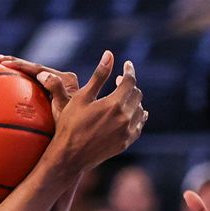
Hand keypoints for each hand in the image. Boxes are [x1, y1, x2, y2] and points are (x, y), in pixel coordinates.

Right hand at [0, 54, 78, 120]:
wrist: (74, 138)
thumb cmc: (68, 126)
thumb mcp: (63, 108)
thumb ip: (56, 89)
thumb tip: (42, 74)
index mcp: (65, 79)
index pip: (39, 69)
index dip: (20, 64)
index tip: (3, 62)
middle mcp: (60, 79)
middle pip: (32, 67)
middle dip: (13, 61)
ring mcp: (53, 86)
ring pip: (29, 73)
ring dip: (13, 67)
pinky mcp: (46, 94)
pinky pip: (29, 82)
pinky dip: (16, 77)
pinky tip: (2, 74)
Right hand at [45, 51, 146, 171]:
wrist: (70, 156)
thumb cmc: (70, 125)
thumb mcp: (81, 97)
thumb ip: (99, 76)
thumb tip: (109, 54)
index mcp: (114, 103)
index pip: (130, 81)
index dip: (129, 71)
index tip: (126, 65)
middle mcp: (125, 117)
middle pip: (136, 94)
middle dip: (129, 85)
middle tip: (119, 81)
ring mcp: (127, 131)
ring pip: (140, 109)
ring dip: (133, 100)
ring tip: (122, 97)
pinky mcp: (126, 142)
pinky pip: (139, 125)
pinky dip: (137, 116)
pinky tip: (131, 114)